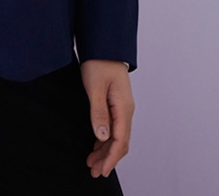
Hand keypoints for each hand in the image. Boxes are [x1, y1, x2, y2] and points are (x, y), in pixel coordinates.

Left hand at [80, 59, 133, 177]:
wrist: (104, 46)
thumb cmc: (99, 63)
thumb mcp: (95, 87)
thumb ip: (99, 112)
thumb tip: (103, 137)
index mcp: (124, 108)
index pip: (120, 141)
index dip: (111, 158)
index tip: (102, 170)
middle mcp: (126, 110)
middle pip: (120, 142)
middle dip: (108, 159)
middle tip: (94, 172)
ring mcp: (122, 107)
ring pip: (117, 137)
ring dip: (106, 151)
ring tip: (92, 163)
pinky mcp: (116, 104)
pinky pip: (114, 128)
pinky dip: (105, 140)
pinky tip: (96, 146)